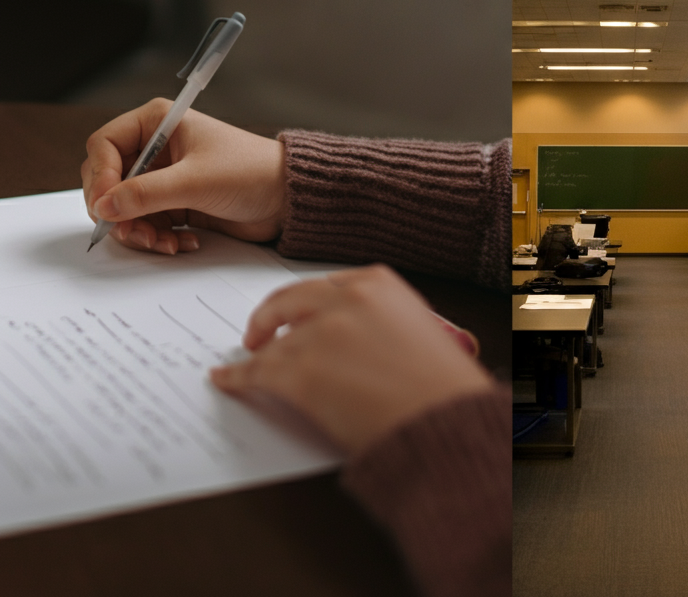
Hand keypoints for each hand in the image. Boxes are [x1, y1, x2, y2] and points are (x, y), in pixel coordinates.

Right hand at [82, 99, 285, 254]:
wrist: (288, 198)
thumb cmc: (252, 172)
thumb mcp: (195, 181)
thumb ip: (145, 194)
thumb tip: (104, 206)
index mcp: (159, 123)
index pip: (104, 145)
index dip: (99, 176)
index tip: (105, 205)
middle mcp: (157, 148)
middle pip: (109, 180)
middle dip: (118, 210)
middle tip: (133, 231)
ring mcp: (165, 177)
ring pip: (125, 208)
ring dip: (139, 231)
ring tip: (164, 243)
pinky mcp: (176, 203)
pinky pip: (147, 223)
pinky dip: (158, 237)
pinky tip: (183, 242)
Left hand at [210, 265, 492, 456]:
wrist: (444, 419)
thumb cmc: (441, 384)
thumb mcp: (417, 329)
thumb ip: (382, 320)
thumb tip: (355, 339)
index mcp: (379, 282)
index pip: (326, 286)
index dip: (305, 302)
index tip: (296, 310)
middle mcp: (346, 298)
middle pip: (290, 300)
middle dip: (270, 316)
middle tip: (260, 332)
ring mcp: (319, 332)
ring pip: (274, 341)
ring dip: (257, 353)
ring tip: (247, 361)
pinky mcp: (299, 371)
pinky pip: (258, 371)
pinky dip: (239, 376)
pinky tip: (227, 378)